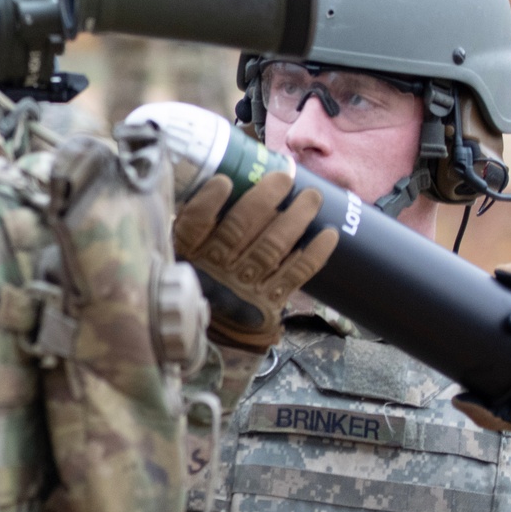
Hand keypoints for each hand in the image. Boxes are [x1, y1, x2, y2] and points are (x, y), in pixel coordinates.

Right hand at [173, 170, 337, 351]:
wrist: (216, 334)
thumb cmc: (201, 281)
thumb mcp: (181, 255)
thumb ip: (190, 225)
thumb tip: (214, 177)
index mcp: (190, 253)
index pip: (195, 224)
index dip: (209, 202)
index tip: (224, 181)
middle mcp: (218, 267)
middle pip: (240, 229)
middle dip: (265, 199)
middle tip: (285, 176)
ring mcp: (246, 285)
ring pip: (271, 247)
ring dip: (295, 219)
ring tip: (313, 197)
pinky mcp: (270, 299)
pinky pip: (295, 275)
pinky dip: (314, 255)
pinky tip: (329, 235)